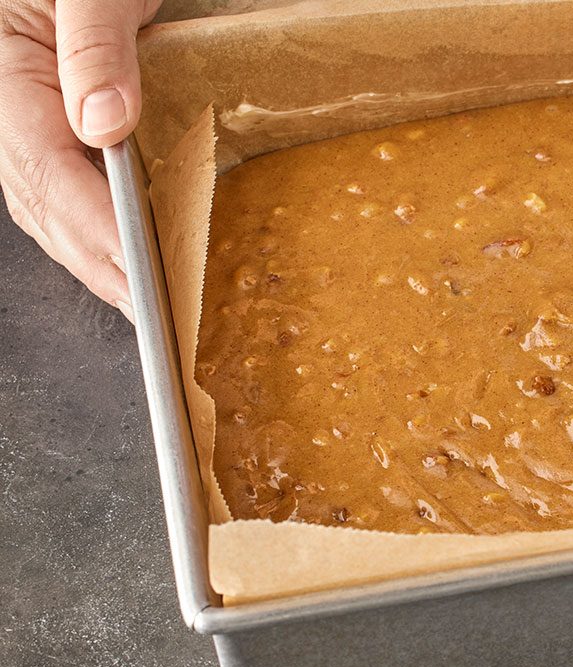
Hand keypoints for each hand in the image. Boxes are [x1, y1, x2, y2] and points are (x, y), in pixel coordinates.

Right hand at [0, 0, 159, 323]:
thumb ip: (96, 44)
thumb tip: (106, 120)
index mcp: (6, 76)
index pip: (47, 172)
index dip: (98, 229)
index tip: (142, 271)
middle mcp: (8, 109)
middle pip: (47, 207)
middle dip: (103, 266)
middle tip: (158, 316)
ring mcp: (24, 120)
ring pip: (53, 208)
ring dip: (101, 260)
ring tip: (151, 305)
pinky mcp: (51, 124)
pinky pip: (68, 188)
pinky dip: (101, 230)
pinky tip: (135, 256)